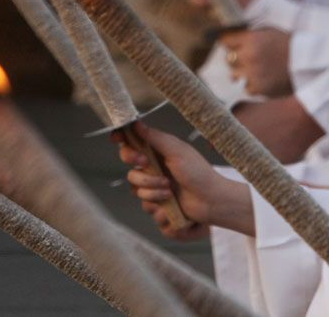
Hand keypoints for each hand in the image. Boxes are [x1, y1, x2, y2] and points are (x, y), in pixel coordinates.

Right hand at [113, 124, 253, 235]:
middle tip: (152, 171)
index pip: (132, 144)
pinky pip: (146, 206)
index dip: (122, 140)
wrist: (211, 201)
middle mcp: (154, 169)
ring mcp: (155, 187)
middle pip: (130, 170)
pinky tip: (171, 204)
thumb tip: (136, 123)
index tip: (117, 139)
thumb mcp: (177, 151)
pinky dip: (158, 205)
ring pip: (136, 190)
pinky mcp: (158, 204)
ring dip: (153, 192)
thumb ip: (155, 138)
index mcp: (157, 152)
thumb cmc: (199, 172)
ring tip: (170, 191)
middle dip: (142, 175)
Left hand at [220, 28, 292, 97]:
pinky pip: (246, 88)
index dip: (230, 43)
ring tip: (255, 70)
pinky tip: (263, 79)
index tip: (232, 45)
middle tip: (247, 58)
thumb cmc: (290, 44)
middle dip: (236, 58)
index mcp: (251, 39)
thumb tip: (231, 40)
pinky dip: (252, 85)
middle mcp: (249, 56)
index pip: (225, 40)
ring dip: (242, 73)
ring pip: (234, 75)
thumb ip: (250, 36)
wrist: (310, 62)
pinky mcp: (260, 89)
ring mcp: (253, 74)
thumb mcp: (270, 32)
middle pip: (228, 59)